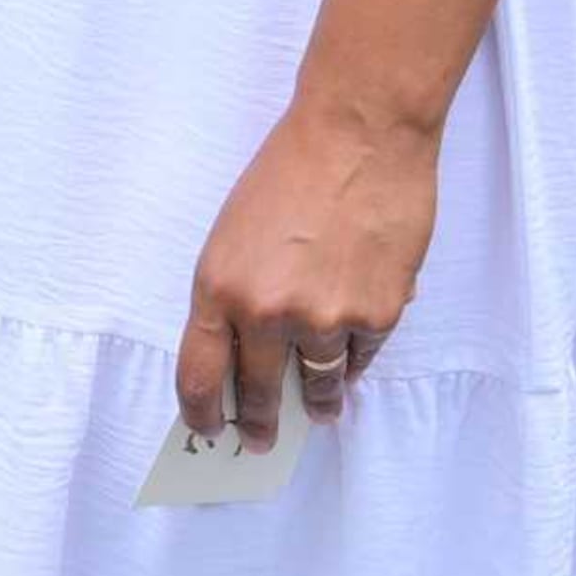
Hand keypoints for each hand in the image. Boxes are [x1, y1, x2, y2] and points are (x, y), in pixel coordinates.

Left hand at [178, 93, 437, 447]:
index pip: (199, 372)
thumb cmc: (290, 172)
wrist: (357, 136)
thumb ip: (240, 294)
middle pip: (259, 392)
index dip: (201, 410)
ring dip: (318, 401)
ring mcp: (324, 319)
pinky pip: (362, 356)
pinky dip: (356, 355)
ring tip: (318, 409)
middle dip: (260, 422)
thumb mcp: (236, 233)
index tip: (206, 429)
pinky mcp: (377, 316)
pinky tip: (352, 348)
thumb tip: (252, 353)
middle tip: (262, 439)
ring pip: (320, 383)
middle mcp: (267, 312)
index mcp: (218, 286)